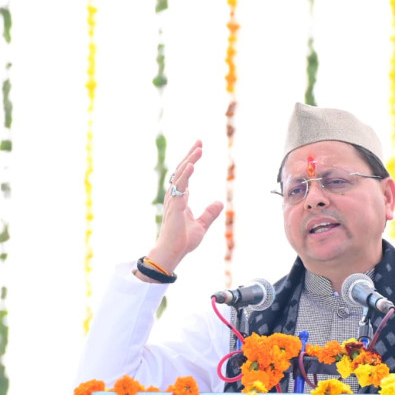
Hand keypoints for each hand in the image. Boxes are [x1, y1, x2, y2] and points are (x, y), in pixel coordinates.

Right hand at [146, 140, 223, 272]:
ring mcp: (174, 201)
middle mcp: (175, 197)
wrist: (173, 253)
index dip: (191, 160)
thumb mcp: (201, 225)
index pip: (185, 174)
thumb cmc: (183, 240)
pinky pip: (180, 188)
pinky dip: (185, 176)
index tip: (199, 147)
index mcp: (181, 199)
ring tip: (199, 149)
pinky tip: (191, 166)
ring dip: (189, 161)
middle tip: (200, 142)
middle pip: (181, 170)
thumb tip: (220, 203)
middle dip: (191, 155)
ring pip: (180, 176)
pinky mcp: (175, 208)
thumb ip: (210, 213)